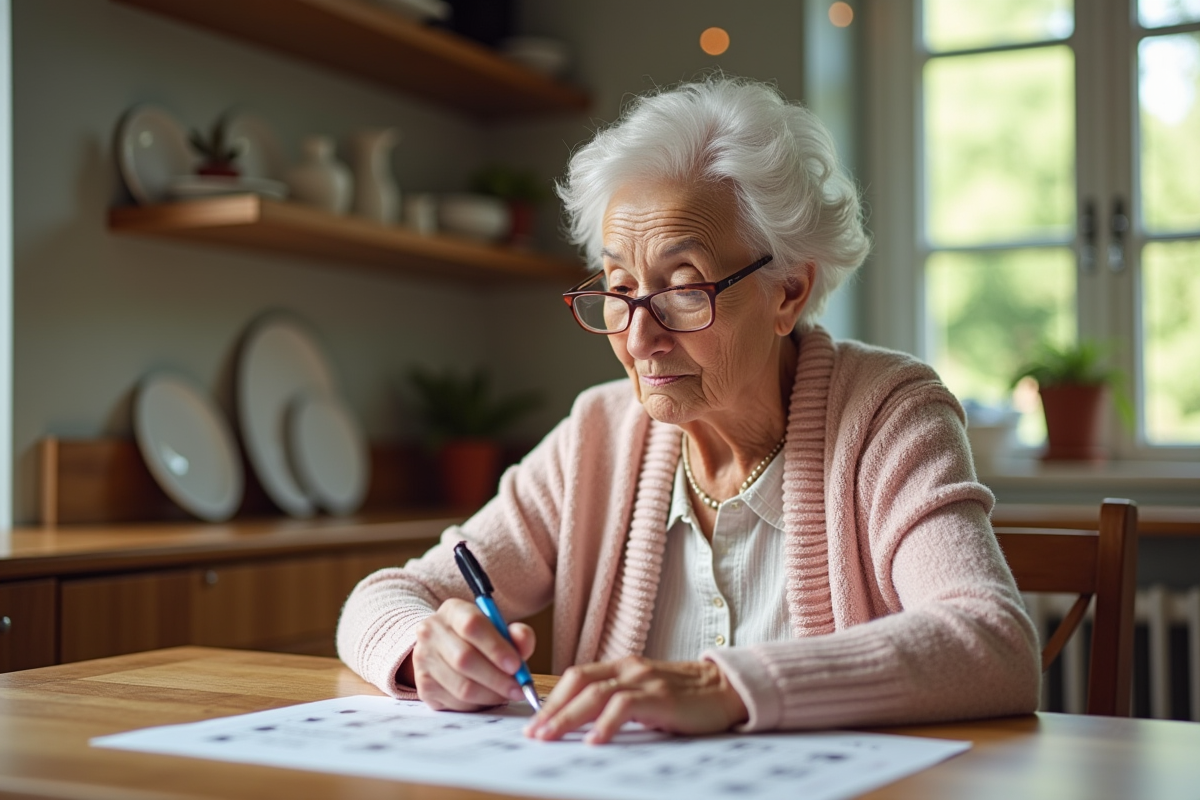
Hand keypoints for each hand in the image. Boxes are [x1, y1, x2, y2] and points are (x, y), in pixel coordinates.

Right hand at [403, 597, 535, 711]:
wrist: (445, 650)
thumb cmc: (479, 640)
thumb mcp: (499, 630)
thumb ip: (517, 634)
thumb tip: (523, 641)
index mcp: (453, 610)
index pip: (472, 625)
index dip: (496, 647)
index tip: (516, 665)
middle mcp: (432, 631)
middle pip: (464, 659)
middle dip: (497, 678)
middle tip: (518, 688)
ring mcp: (423, 658)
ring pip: (461, 685)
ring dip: (490, 695)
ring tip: (507, 694)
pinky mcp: (423, 685)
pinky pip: (455, 702)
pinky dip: (478, 705)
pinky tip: (488, 698)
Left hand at [524, 656, 748, 743]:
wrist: (728, 689)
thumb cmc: (687, 698)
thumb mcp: (647, 695)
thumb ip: (620, 703)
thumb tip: (585, 727)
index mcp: (622, 667)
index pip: (576, 678)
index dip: (552, 699)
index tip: (534, 722)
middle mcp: (629, 668)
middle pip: (578, 683)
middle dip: (551, 709)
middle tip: (533, 734)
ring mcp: (644, 680)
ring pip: (594, 694)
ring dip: (567, 717)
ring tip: (550, 737)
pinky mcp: (660, 697)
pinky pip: (624, 707)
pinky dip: (605, 725)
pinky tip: (593, 742)